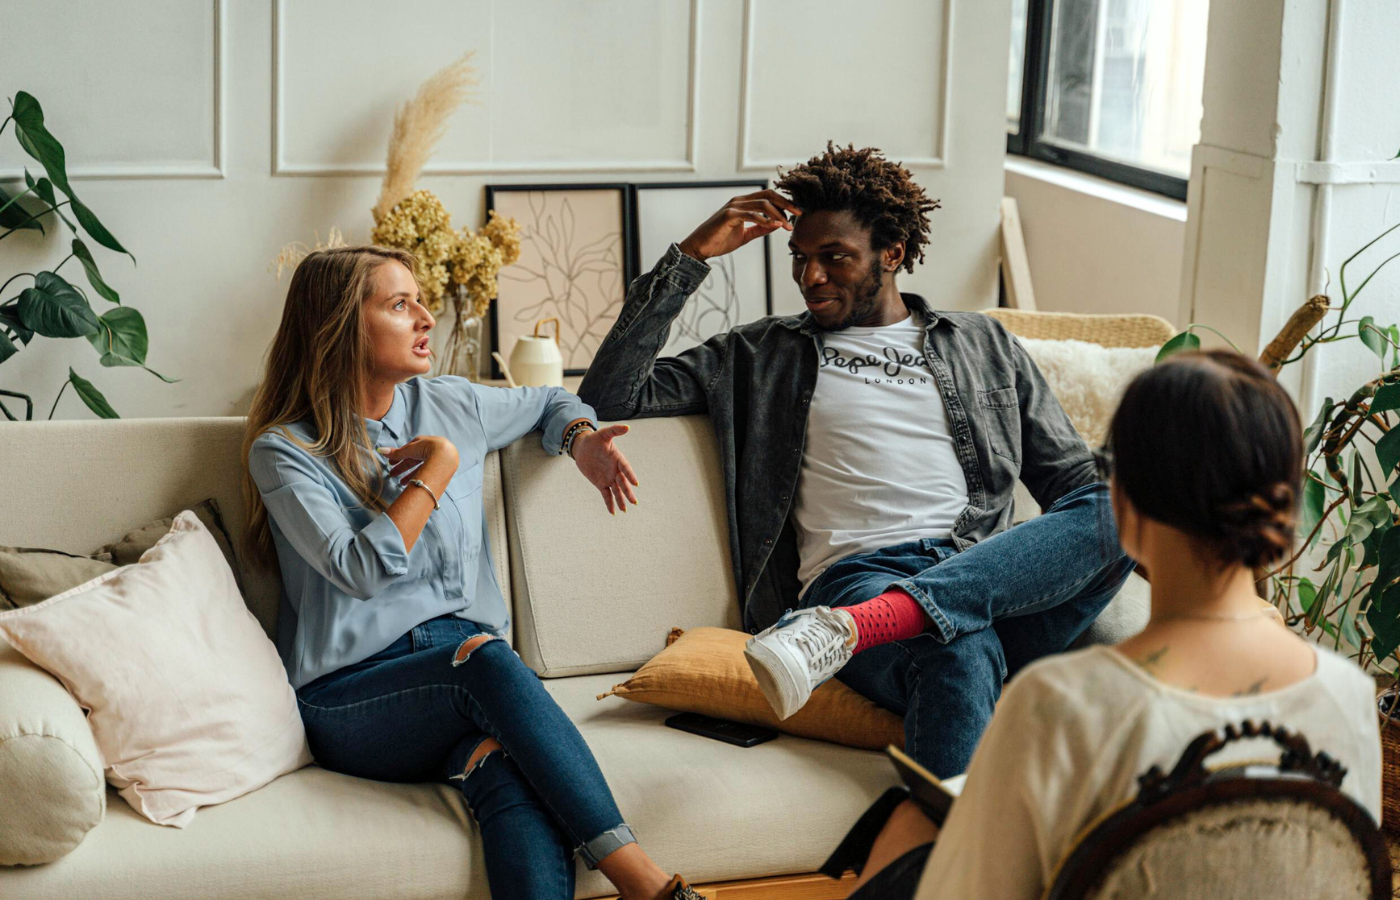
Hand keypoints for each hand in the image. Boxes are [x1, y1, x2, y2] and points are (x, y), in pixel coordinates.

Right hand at [380, 436, 459, 482]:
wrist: (446, 457)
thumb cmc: (428, 449)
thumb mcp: (410, 450)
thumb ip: (396, 453)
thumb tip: (380, 450)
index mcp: (424, 442)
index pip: (408, 449)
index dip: (399, 456)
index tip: (390, 463)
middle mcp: (431, 449)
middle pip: (413, 459)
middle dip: (402, 466)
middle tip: (391, 474)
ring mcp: (437, 459)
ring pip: (420, 467)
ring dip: (409, 474)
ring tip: (400, 483)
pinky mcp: (441, 468)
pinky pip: (427, 472)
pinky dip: (418, 477)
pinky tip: (412, 484)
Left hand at [571, 425, 639, 514]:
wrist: (583, 447)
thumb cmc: (595, 440)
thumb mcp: (603, 434)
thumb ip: (614, 431)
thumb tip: (627, 427)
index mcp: (618, 459)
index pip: (625, 468)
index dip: (630, 475)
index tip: (635, 483)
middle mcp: (615, 470)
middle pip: (623, 483)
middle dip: (628, 492)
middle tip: (634, 502)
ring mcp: (609, 478)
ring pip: (616, 491)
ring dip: (621, 500)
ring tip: (625, 510)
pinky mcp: (601, 483)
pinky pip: (606, 495)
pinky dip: (610, 503)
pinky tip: (614, 512)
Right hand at [676, 189, 801, 261]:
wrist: (700, 247)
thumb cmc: (720, 240)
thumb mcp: (745, 235)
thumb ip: (760, 229)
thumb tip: (777, 225)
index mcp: (744, 203)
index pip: (769, 196)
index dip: (784, 203)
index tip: (797, 214)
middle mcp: (739, 200)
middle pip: (768, 195)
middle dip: (786, 204)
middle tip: (799, 214)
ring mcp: (733, 206)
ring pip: (762, 203)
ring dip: (778, 214)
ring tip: (787, 226)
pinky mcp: (728, 215)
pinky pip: (751, 214)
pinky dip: (765, 220)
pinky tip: (774, 226)